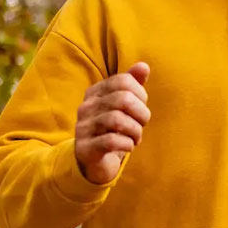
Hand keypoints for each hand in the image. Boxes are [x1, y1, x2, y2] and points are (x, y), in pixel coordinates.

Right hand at [75, 61, 150, 184]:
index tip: (141, 107)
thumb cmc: (112, 129)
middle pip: (123, 99)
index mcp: (95, 92)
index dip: (140, 94)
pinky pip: (110, 141)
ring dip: (135, 131)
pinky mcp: (85, 148)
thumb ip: (133, 85)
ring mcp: (83, 127)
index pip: (123, 81)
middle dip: (141, 114)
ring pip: (117, 120)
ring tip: (136, 138)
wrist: (93, 161)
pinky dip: (127, 144)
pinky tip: (129, 147)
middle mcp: (86, 107)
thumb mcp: (123, 106)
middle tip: (142, 124)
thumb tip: (143, 66)